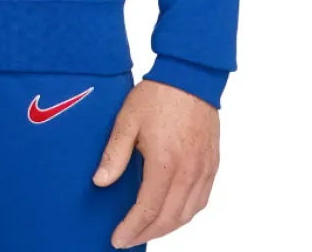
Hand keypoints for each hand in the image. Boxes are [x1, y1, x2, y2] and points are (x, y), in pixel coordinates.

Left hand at [92, 78, 219, 247]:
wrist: (190, 76)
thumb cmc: (157, 95)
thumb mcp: (127, 120)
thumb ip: (114, 154)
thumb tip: (99, 182)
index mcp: (166, 163)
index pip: (147, 210)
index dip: (131, 229)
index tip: (117, 239)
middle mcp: (189, 172)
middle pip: (168, 219)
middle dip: (146, 234)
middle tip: (128, 239)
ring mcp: (204, 170)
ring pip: (187, 214)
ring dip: (167, 228)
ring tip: (146, 230)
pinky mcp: (212, 164)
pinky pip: (201, 201)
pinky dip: (185, 214)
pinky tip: (173, 214)